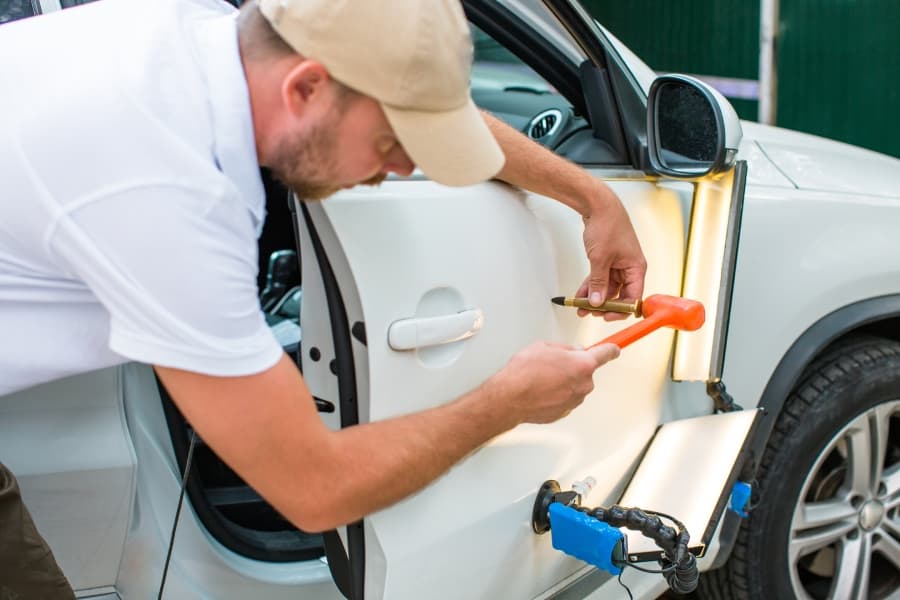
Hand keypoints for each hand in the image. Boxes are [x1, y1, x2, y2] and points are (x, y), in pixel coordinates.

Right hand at [490, 341, 619, 423]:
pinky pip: (565, 399)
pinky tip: (541, 390)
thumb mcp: (544, 346)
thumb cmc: (524, 372)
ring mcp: (575, 400)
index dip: (611, 349)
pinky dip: (556, 395)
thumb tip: (572, 352)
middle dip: (573, 367)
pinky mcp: (565, 412)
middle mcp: (584, 384)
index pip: (606, 354)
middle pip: (586, 372)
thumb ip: (565, 348)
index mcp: (583, 364)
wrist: (511, 397)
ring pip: (575, 386)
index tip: (614, 349)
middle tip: (553, 364)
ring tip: (542, 379)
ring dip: (564, 382)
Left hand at [576, 185, 646, 320]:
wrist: (598, 205)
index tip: (606, 316)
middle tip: (589, 312)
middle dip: (603, 305)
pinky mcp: (608, 260)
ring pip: (607, 288)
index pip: (633, 297)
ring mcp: (619, 264)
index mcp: (636, 268)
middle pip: (619, 295)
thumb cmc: (608, 226)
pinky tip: (579, 295)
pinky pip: (600, 278)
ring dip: (594, 297)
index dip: (620, 310)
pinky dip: (590, 286)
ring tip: (580, 307)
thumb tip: (597, 302)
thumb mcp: (600, 259)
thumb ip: (598, 283)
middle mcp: (630, 268)